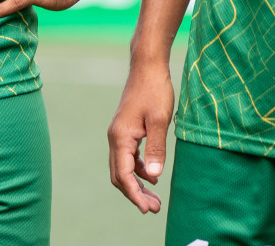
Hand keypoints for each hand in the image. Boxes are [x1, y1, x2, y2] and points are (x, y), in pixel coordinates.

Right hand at [106, 61, 174, 213]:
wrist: (147, 66)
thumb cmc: (155, 90)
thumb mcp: (160, 120)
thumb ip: (156, 148)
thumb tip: (154, 176)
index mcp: (120, 137)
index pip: (124, 175)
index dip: (135, 194)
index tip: (147, 209)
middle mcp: (115, 137)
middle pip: (119, 175)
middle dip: (135, 193)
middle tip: (154, 208)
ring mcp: (119, 133)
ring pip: (123, 167)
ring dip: (138, 183)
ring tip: (155, 197)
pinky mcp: (126, 130)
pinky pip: (128, 157)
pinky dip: (139, 169)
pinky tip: (153, 175)